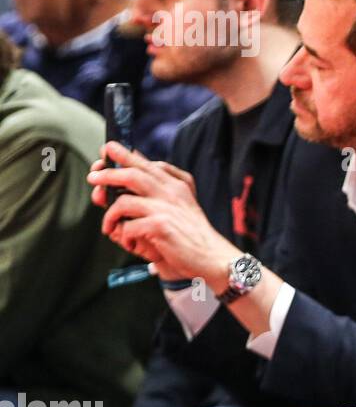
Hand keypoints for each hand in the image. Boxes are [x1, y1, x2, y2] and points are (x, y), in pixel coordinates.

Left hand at [90, 141, 235, 284]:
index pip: (147, 164)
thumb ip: (158, 192)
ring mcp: (166, 208)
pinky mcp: (160, 226)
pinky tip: (130, 243)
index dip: (124, 155)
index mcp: (177, 184)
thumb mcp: (181, 206)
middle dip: (108, 174)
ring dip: (110, 215)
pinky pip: (128, 227)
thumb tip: (130, 179)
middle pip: (133, 174)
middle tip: (92, 177)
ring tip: (109, 226)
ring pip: (124, 201)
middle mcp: (172, 192)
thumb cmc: (191, 234)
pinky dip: (124, 236)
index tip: (107, 150)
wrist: (211, 256)